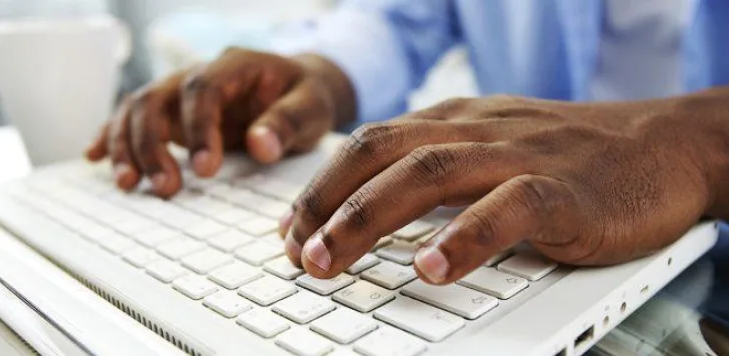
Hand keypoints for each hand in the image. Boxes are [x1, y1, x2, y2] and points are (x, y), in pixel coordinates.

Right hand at [85, 48, 354, 197]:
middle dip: (153, 144)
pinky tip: (93, 159)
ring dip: (127, 145)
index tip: (205, 170)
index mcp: (236, 65)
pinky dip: (111, 137)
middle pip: (158, 97)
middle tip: (166, 187)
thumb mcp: (313, 108)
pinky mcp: (173, 112)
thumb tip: (260, 146)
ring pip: (137, 108)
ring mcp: (181, 92)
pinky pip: (132, 118)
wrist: (300, 89)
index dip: (198, 128)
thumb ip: (289, 123)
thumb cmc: (308, 97)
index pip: (203, 88)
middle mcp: (200, 74)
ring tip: (129, 185)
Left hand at [281, 93, 727, 284]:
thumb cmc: (566, 156)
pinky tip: (430, 269)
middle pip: (382, 155)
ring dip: (368, 219)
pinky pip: (506, 208)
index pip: (369, 145)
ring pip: (427, 174)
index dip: (321, 186)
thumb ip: (435, 172)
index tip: (290, 228)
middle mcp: (476, 130)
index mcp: (454, 121)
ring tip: (329, 260)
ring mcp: (518, 155)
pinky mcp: (563, 189)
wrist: (660, 144)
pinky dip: (463, 238)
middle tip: (295, 251)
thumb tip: (372, 213)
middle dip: (327, 203)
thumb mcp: (489, 149)